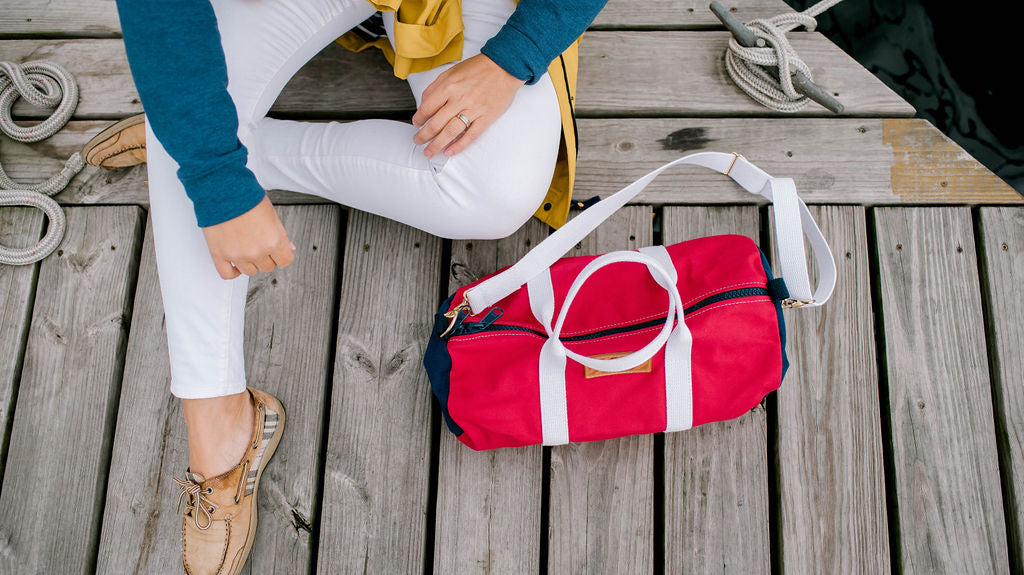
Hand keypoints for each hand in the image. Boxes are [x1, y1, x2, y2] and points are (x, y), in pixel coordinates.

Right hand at [201, 195, 295, 278]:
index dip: (282, 255)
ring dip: (250, 262)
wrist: (222, 190)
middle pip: (267, 267)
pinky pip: (227, 274)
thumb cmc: (246, 197)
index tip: (278, 250)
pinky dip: (233, 272)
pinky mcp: (219, 254)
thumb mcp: (272, 215)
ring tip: (246, 248)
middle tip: (260, 243)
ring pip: (250, 271)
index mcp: (272, 241)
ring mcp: (237, 255)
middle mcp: (255, 252)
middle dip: (266, 256)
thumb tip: (289, 249)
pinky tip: (236, 264)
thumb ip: (282, 235)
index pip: (285, 261)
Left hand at [411, 53, 525, 157]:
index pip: (427, 107)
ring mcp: (474, 109)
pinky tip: (450, 151)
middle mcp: (460, 99)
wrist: (504, 66)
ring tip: (429, 151)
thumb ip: (436, 86)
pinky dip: (459, 145)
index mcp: (449, 86)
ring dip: (437, 144)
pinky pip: (471, 135)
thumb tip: (424, 103)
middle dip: (424, 136)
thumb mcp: (452, 71)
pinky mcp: (487, 117)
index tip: (416, 124)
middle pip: (436, 123)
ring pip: (451, 132)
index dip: (419, 118)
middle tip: (418, 141)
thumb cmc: (478, 68)